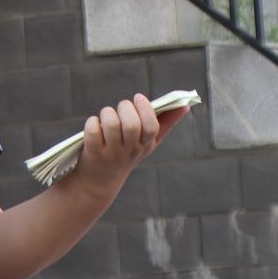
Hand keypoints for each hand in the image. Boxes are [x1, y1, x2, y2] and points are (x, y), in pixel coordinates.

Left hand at [63, 94, 189, 204]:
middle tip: (121, 108)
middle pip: (131, 125)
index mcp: (146, 145)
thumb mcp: (146, 142)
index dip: (144, 109)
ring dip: (107, 113)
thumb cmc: (126, 152)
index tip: (138, 98)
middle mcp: (131, 151)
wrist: (100, 180)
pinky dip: (92, 122)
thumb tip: (185, 105)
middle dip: (125, 108)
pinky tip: (95, 127)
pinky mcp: (93, 153)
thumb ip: (165, 123)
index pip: (152, 127)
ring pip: (111, 124)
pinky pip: (93, 129)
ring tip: (107, 116)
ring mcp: (112, 153)